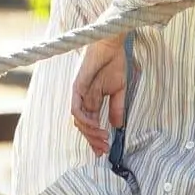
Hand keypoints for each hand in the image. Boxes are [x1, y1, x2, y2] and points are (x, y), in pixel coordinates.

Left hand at [71, 36, 133, 156]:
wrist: (111, 44)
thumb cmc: (114, 63)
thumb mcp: (119, 90)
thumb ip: (117, 108)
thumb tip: (118, 127)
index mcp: (92, 100)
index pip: (91, 123)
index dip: (96, 138)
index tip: (104, 150)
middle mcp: (83, 99)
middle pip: (83, 125)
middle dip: (93, 139)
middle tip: (103, 149)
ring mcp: (78, 94)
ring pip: (79, 120)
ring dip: (90, 132)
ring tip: (103, 139)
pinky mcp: (76, 87)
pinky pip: (76, 108)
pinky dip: (84, 119)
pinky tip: (95, 125)